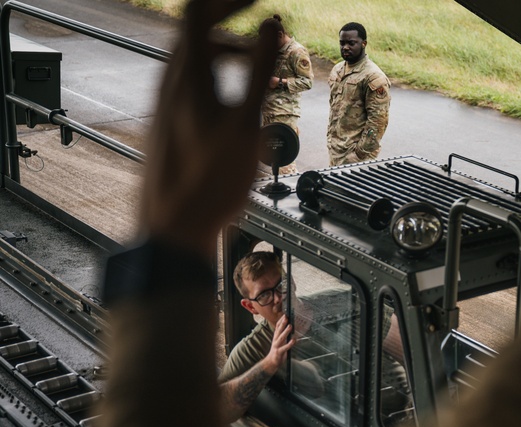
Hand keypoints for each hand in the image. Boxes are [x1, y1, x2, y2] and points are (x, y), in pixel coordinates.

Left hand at [141, 0, 278, 260]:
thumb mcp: (245, 123)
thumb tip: (271, 24)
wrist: (173, 227)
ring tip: (261, 71)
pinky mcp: (168, 123)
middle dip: (234, 26)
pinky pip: (194, 84)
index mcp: (186, 75)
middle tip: (267, 33)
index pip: (199, 11)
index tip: (259, 0)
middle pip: (197, 32)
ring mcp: (165, 103)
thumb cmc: (209, 182)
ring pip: (196, 61)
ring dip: (230, 56)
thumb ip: (259, 70)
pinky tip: (239, 105)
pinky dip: (221, 80)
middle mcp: (169, 83)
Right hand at [262, 314, 295, 373]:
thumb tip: (290, 328)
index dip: (281, 321)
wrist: (271, 362)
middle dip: (282, 323)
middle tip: (286, 317)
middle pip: (278, 330)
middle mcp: (275, 340)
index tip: (285, 315)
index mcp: (276, 337)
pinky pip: (285, 347)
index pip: (277, 327)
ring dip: (286, 331)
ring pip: (281, 338)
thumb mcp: (280, 342)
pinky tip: (294, 340)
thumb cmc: (278, 351)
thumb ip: (284, 335)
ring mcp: (276, 346)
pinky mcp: (279, 352)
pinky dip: (289, 343)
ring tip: (290, 326)